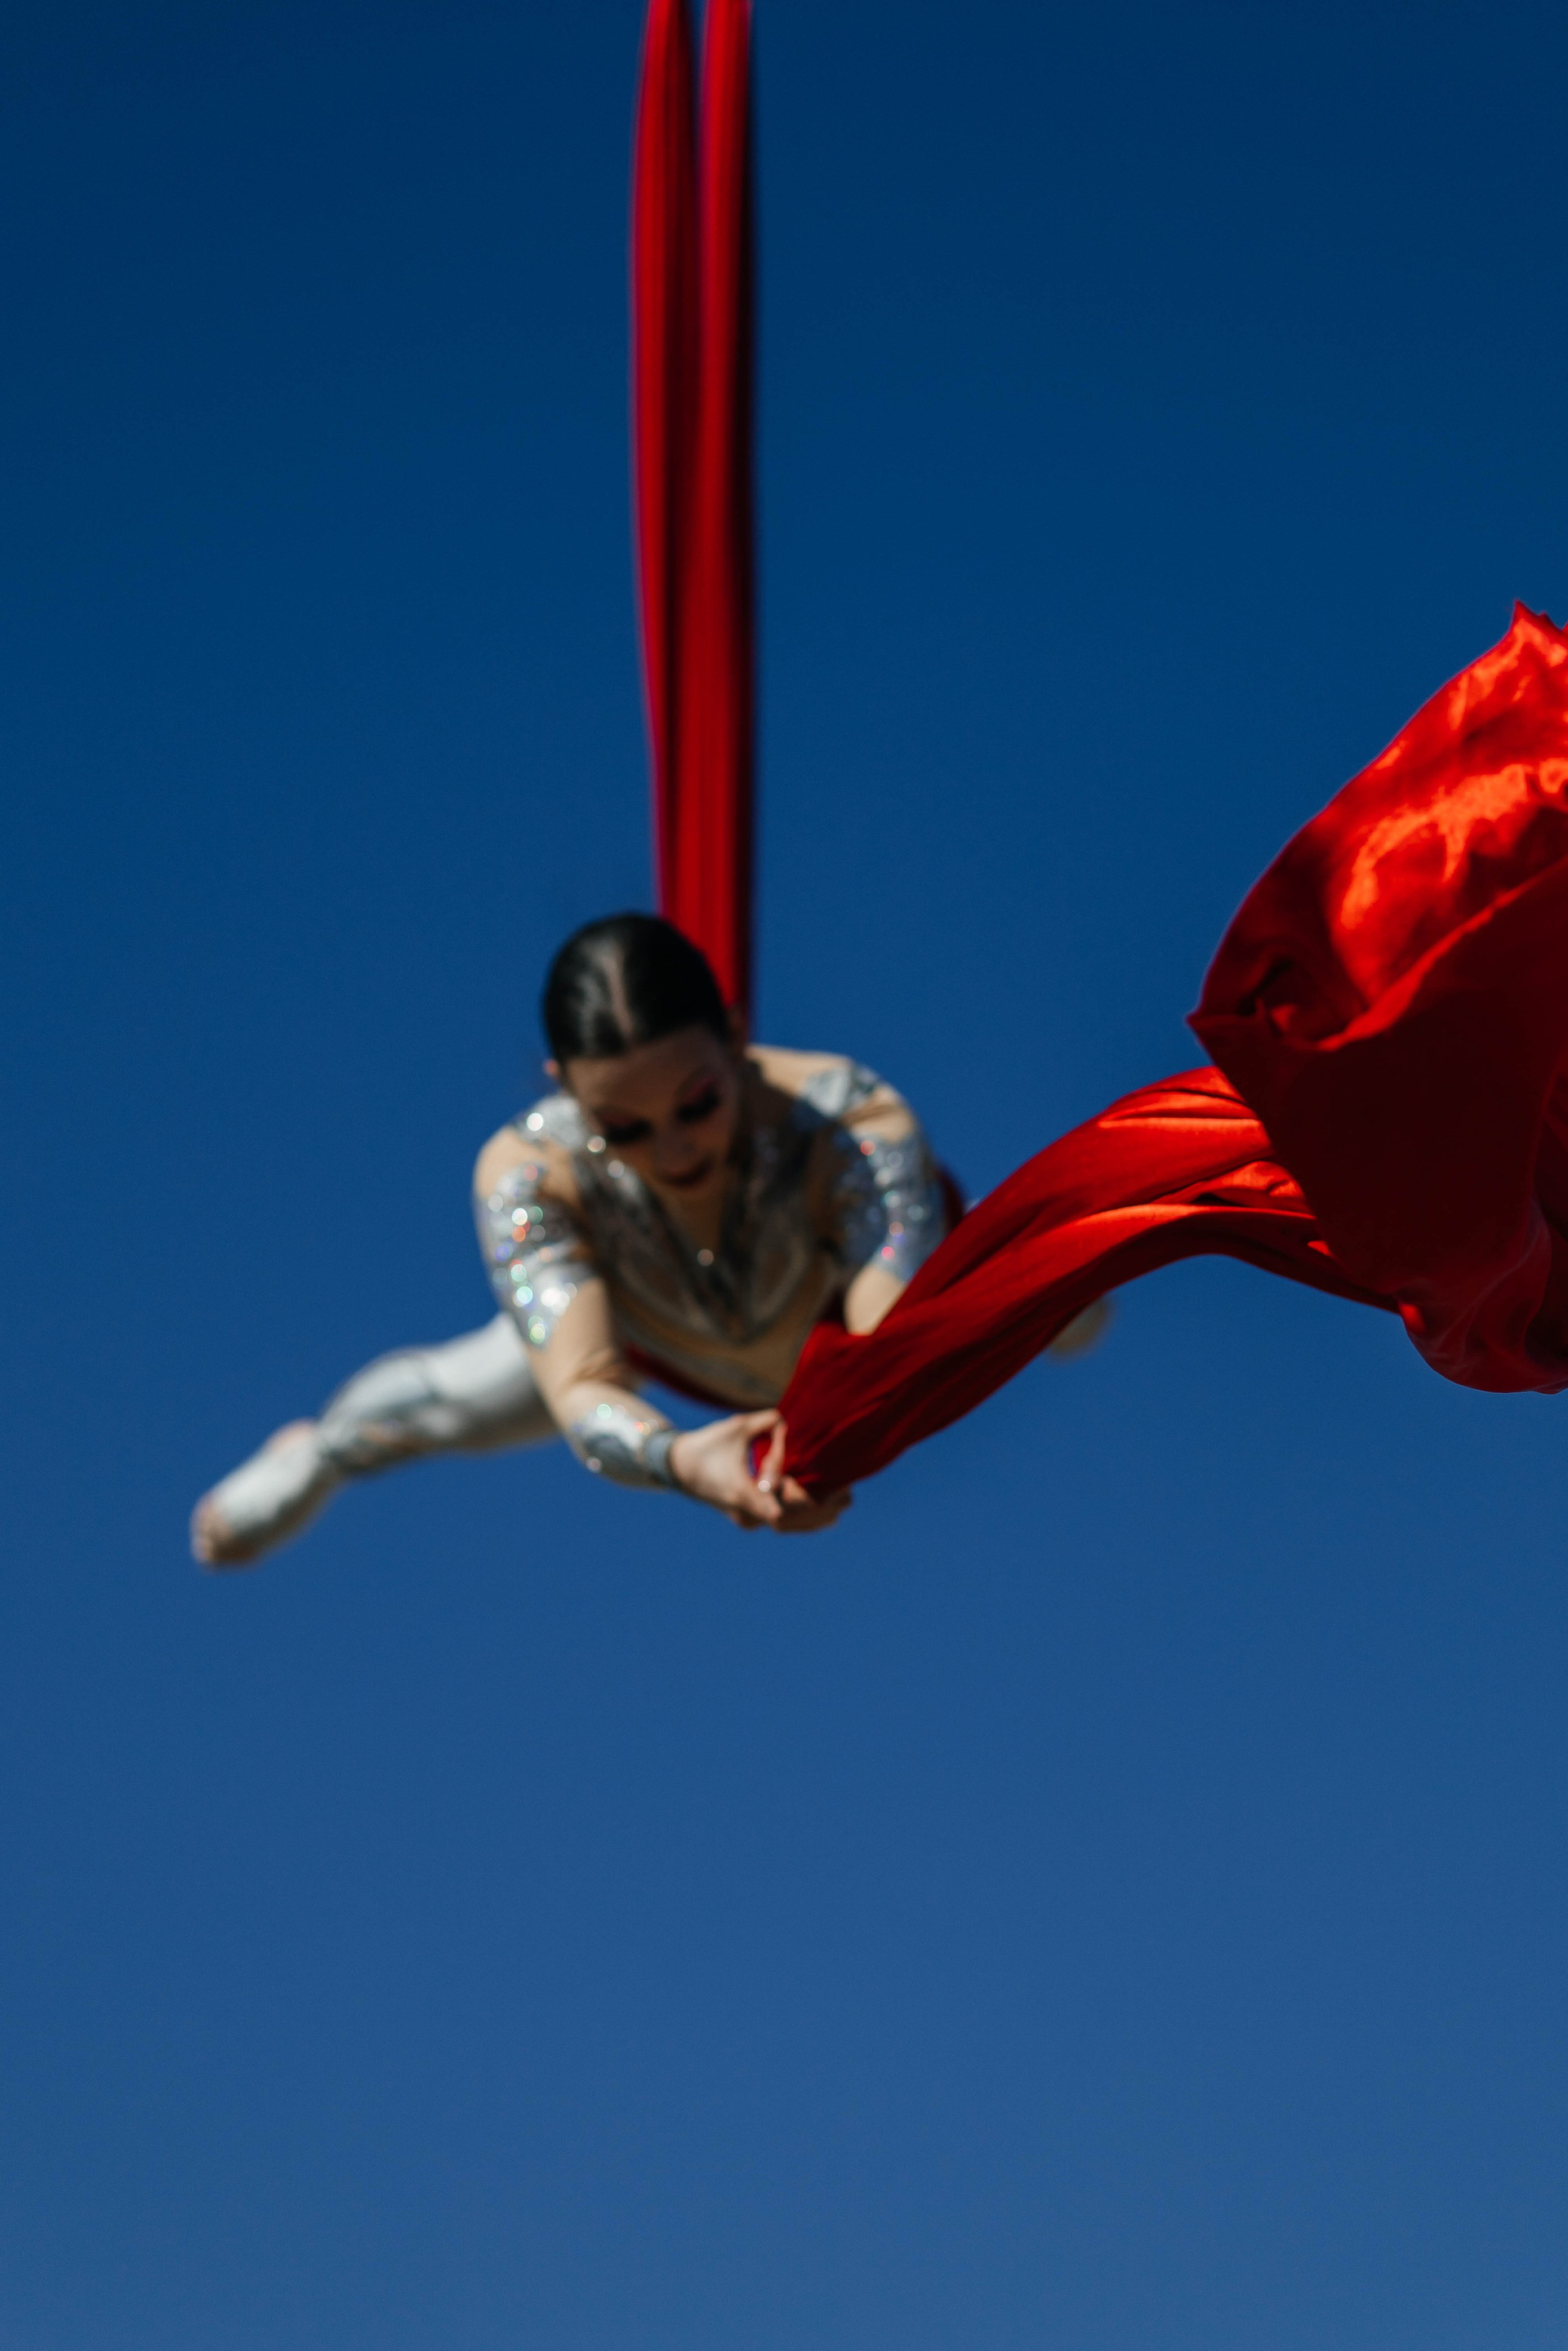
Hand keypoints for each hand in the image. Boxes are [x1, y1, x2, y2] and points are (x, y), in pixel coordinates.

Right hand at [669, 1411, 852, 1533]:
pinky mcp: (749, 1519)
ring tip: (843, 1500)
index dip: (802, 1505)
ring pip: (789, 1526)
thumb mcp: (738, 1426)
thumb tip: (800, 1424)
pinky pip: (783, 1524)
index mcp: (741, 1492)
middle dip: (821, 1507)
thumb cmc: (707, 1444)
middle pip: (791, 1520)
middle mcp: (746, 1512)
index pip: (776, 1510)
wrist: (678, 1467)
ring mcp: (747, 1519)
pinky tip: (827, 1511)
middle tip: (848, 1493)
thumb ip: (771, 1422)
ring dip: (816, 1515)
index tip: (826, 1496)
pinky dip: (804, 1518)